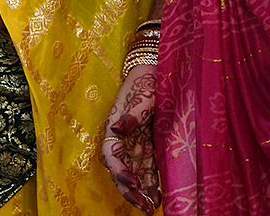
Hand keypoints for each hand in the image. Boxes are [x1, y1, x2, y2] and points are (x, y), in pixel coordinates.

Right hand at [102, 61, 159, 212]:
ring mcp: (134, 143)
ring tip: (151, 208)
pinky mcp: (147, 144)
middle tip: (144, 207)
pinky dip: (150, 182)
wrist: (154, 69)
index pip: (112, 157)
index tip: (134, 183)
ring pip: (134, 173)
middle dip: (130, 191)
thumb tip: (115, 127)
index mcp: (115, 128)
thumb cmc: (145, 80)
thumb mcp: (140, 96)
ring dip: (141, 192)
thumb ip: (129, 115)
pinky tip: (157, 195)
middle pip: (121, 171)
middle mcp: (122, 140)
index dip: (120, 173)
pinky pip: (146, 167)